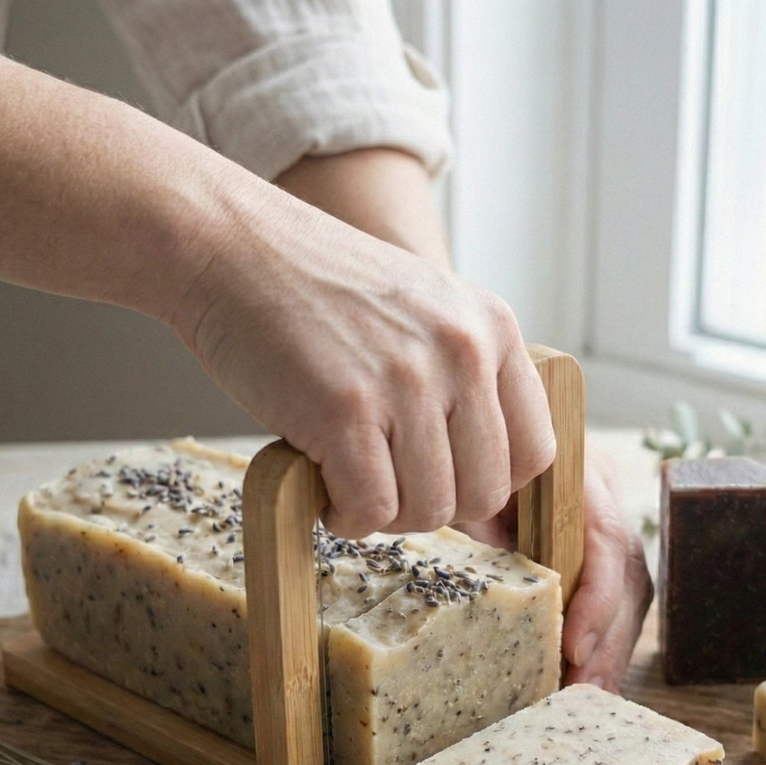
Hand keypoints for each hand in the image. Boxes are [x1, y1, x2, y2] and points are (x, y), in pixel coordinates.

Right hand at [266, 151, 653, 684]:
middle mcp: (462, 351)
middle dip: (434, 508)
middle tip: (386, 485)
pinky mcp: (346, 409)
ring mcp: (407, 380)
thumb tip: (490, 500)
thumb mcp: (425, 316)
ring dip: (386, 515)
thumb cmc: (319, 293)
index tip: (446, 488)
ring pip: (429, 511)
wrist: (231, 246)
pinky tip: (323, 489)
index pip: (534, 453)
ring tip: (350, 482)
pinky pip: (371, 509)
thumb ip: (465, 383)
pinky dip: (346, 517)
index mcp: (493, 328)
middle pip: (484, 494)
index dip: (490, 489)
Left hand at [460, 444, 652, 690]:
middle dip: (608, 641)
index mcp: (578, 475)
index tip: (574, 648)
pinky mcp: (605, 559)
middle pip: (628, 577)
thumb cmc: (473, 475)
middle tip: (582, 690)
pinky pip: (618, 606)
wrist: (480, 444)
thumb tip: (483, 597)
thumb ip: (482, 538)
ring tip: (587, 696)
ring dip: (611, 652)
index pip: (606, 538)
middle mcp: (607, 499)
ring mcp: (612, 529)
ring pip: (631, 597)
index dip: (597, 599)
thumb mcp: (472, 500)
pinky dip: (604, 646)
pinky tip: (590, 682)